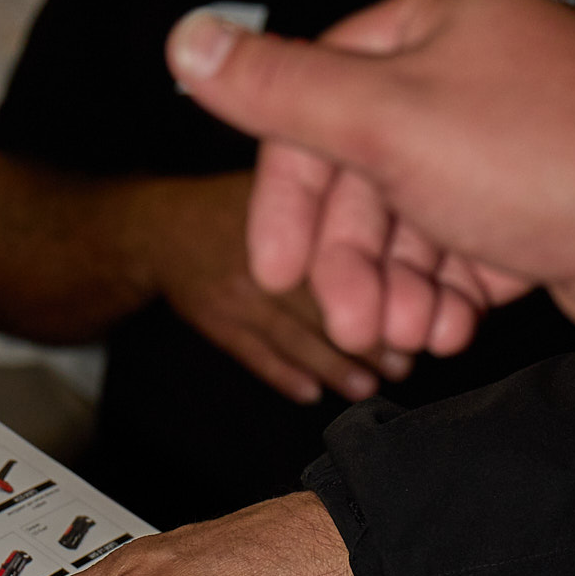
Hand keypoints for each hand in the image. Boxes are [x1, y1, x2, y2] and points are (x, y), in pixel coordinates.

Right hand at [146, 172, 412, 407]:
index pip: (342, 258)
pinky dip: (285, 377)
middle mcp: (261, 253)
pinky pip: (255, 356)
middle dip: (367, 339)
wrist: (158, 228)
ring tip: (367, 386)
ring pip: (294, 337)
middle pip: (323, 303)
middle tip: (404, 364)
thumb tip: (407, 236)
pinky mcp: (214, 323)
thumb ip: (337, 204)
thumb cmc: (236, 205)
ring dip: (335, 368)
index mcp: (287, 215)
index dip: (381, 291)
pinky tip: (312, 393)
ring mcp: (234, 292)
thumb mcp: (285, 182)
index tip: (416, 313)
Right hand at [165, 0, 574, 357]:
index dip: (287, 196)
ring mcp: (509, 142)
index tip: (276, 273)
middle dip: (352, 261)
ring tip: (413, 338)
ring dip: (398, 288)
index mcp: (432, 23)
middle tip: (355, 328)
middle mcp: (470, 72)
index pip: (316, 103)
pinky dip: (449, 294)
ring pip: (412, 223)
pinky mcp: (539, 207)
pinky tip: (454, 329)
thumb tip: (185, 41)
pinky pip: (464, 252)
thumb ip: (280, 90)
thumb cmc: (542, 158)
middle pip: (364, 175)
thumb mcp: (387, 122)